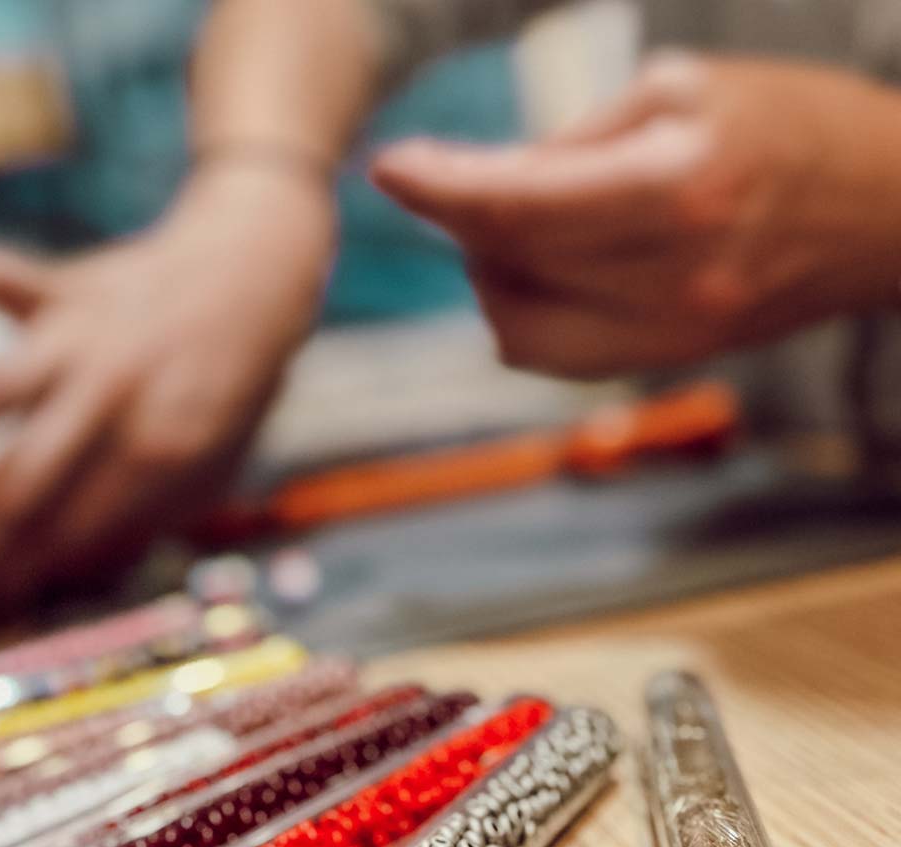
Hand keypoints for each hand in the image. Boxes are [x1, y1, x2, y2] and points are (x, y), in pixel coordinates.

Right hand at [0, 165, 334, 628]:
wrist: (256, 278)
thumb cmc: (228, 393)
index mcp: (160, 461)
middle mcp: (114, 402)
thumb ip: (135, 524)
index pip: (59, 540)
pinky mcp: (64, 287)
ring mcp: (84, 340)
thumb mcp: (209, 474)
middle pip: (12, 492)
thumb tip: (51, 580)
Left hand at [371, 53, 900, 376]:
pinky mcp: (665, 362)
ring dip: (490, 275)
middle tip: (459, 182)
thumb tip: (487, 180)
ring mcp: (668, 333)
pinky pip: (553, 356)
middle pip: (510, 265)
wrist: (886, 212)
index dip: (442, 188)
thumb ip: (575, 140)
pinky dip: (522, 314)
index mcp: (679, 185)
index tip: (390, 170)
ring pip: (518, 328)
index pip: (520, 203)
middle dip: (463, 221)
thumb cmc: (792, 127)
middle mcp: (670, 275)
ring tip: (514, 227)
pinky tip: (540, 270)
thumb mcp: (684, 89)